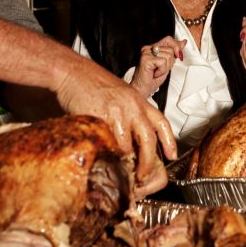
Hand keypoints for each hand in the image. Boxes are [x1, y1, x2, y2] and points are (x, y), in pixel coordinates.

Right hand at [54, 61, 176, 194]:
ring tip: (120, 169)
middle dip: (148, 162)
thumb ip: (129, 113)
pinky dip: (108, 153)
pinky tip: (105, 158)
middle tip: (143, 174)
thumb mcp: (121, 95)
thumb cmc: (94, 83)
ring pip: (127, 145)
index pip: (161, 122)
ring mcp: (117, 112)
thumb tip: (132, 138)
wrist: (73, 72)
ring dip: (124, 160)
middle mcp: (132, 107)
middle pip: (148, 139)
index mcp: (139, 101)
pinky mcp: (101, 118)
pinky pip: (108, 143)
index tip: (172, 156)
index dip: (169, 141)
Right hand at [131, 36, 185, 98]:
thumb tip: (183, 42)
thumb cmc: (152, 79)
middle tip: (160, 69)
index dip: (176, 47)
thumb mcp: (167, 64)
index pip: (168, 40)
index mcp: (153, 48)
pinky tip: (155, 73)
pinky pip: (163, 62)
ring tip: (157, 71)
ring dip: (165, 67)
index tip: (178, 55)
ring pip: (168, 55)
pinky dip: (162, 70)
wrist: (142, 89)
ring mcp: (146, 53)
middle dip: (170, 62)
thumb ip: (174, 52)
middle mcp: (148, 48)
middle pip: (170, 49)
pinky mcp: (146, 58)